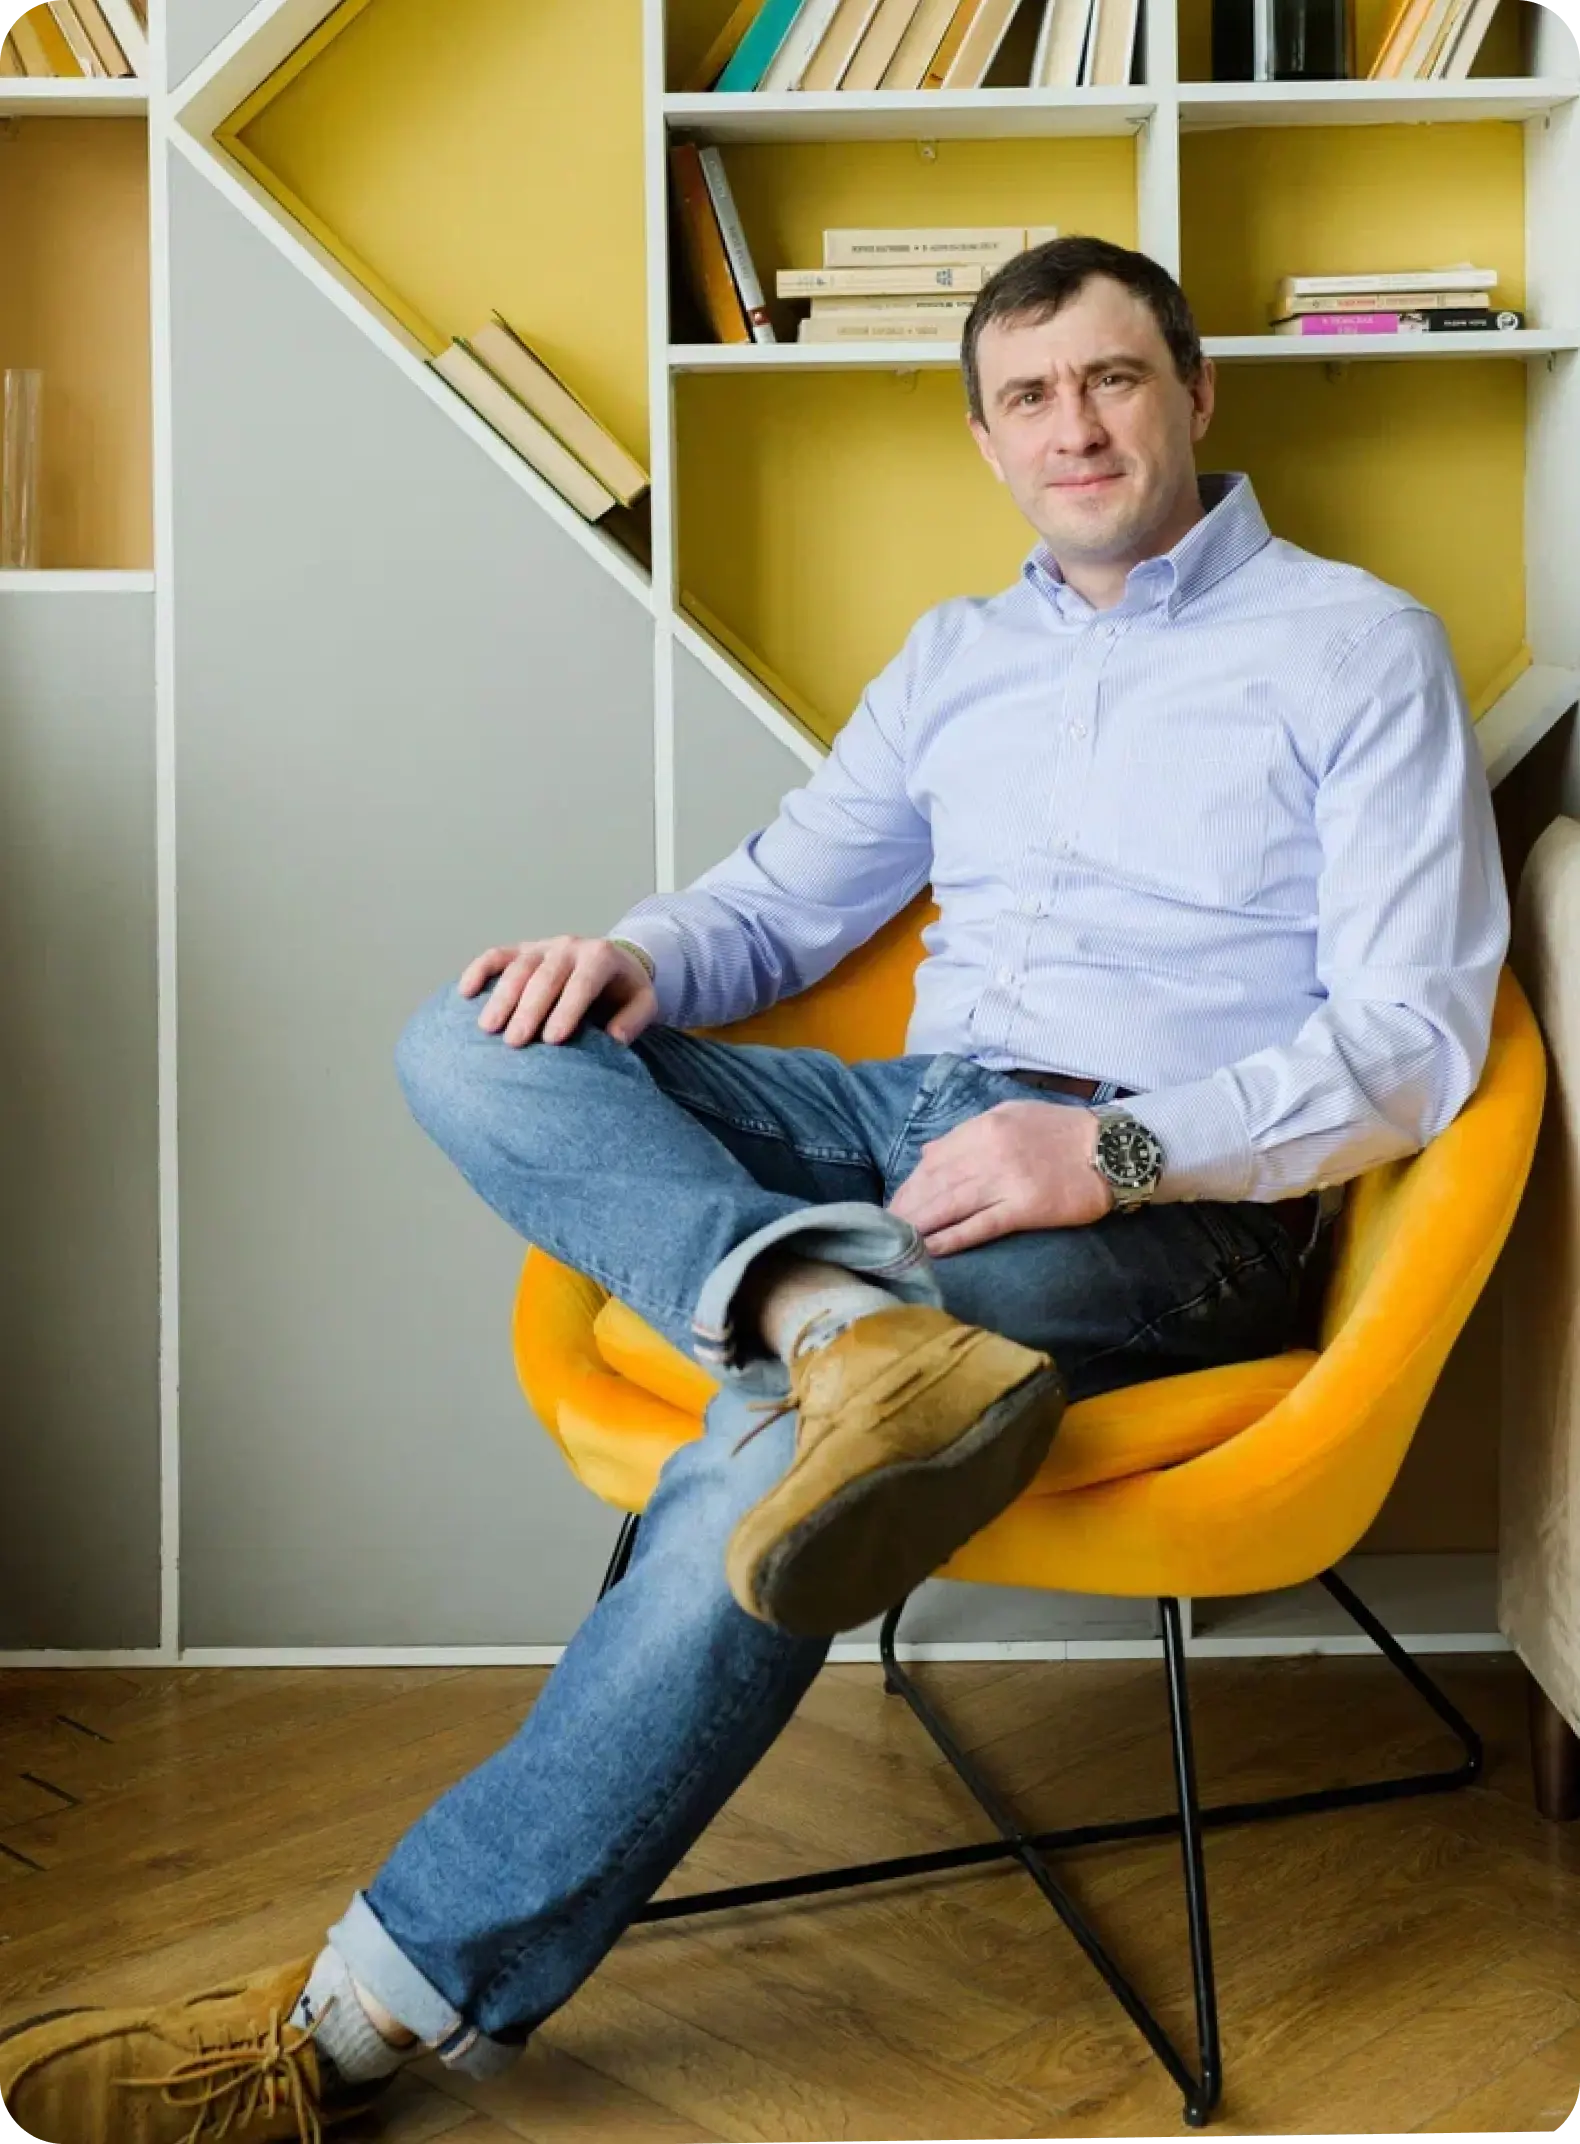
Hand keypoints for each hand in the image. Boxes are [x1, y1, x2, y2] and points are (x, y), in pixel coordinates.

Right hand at [458, 935, 657, 1048]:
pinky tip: (465, 993)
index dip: (567, 1010)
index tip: (552, 1040)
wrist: (616, 963)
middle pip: (545, 976)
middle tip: (514, 1042)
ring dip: (501, 997)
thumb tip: (614, 1040)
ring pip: (518, 967)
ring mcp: (543, 946)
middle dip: (528, 1010)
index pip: (582, 983)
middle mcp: (569, 947)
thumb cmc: (625, 990)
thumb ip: (633, 1020)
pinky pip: (497, 955)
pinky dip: (479, 970)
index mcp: (601, 957)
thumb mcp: (644, 1003)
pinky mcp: (522, 949)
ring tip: (488, 1028)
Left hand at [888, 1100, 1111, 1256]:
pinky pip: (978, 1225)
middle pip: (935, 1183)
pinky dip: (950, 1239)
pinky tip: (929, 1250)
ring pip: (949, 1204)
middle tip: (885, 1228)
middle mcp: (989, 1151)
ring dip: (918, 1224)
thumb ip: (967, 1133)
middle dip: (907, 1207)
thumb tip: (927, 1154)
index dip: (910, 1184)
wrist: (1112, 1148)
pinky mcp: (1024, 1208)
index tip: (895, 1202)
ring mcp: (1005, 1180)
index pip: (934, 1159)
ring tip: (896, 1241)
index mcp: (984, 1127)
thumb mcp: (1011, 1116)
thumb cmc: (1063, 1131)